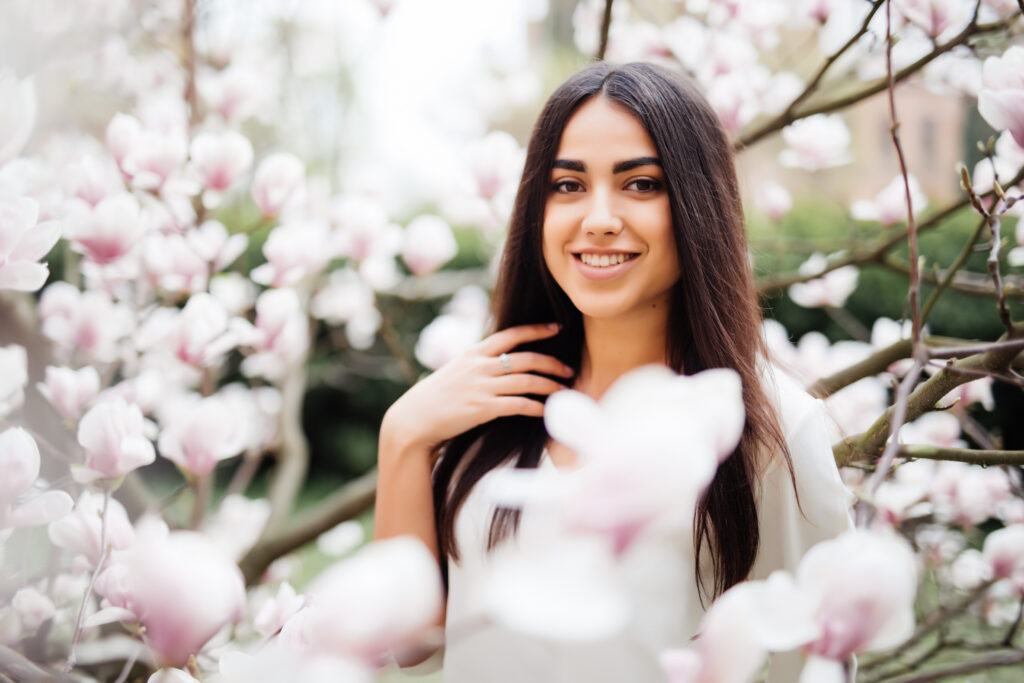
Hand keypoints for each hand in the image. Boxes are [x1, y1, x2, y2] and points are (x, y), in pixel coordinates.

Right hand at [381, 323, 572, 456]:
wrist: (413, 419)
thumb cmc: (434, 398)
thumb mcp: (455, 372)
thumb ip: (477, 365)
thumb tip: (499, 364)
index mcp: (474, 353)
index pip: (511, 334)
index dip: (536, 330)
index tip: (556, 327)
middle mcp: (480, 366)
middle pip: (526, 358)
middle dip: (551, 362)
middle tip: (569, 368)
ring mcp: (481, 387)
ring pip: (526, 381)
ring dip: (549, 385)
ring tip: (563, 390)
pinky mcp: (482, 408)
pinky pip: (517, 405)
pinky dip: (535, 407)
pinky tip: (545, 411)